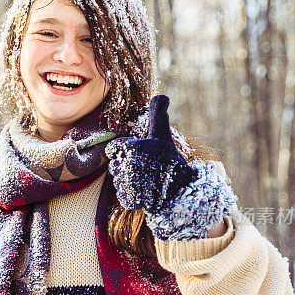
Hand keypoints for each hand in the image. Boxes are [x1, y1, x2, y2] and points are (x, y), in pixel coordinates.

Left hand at [106, 94, 236, 239]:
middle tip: (145, 167)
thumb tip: (161, 95)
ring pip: (119, 180)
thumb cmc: (171, 160)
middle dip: (127, 165)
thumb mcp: (164, 134)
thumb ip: (158, 113)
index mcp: (130, 147)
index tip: (136, 153)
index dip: (124, 150)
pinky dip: (132, 195)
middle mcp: (125, 165)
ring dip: (130, 180)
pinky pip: (123, 195)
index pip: (113, 148)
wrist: (182, 190)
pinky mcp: (129, 199)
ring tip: (147, 180)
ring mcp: (126, 183)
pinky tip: (145, 191)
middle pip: (115, 165)